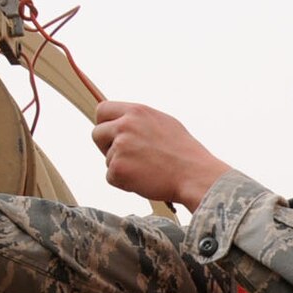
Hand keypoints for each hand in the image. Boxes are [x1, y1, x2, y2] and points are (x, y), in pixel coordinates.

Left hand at [90, 100, 230, 208]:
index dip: (104, 123)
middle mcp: (125, 125)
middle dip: (106, 146)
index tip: (110, 134)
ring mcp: (120, 147)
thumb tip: (123, 122)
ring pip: (107, 159)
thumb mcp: (164, 124)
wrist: (195, 176)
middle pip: (96, 134)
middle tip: (126, 158)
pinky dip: (124, 183)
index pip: (102, 110)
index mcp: (137, 112)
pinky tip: (144, 180)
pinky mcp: (118, 169)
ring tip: (147, 170)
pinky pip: (111, 177)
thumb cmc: (185, 153)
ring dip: (121, 167)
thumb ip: (140, 121)